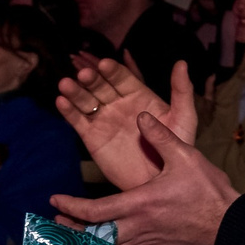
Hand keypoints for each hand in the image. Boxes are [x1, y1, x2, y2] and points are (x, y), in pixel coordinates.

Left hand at [54, 113, 237, 244]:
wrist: (228, 222)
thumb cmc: (207, 189)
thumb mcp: (185, 156)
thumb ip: (160, 136)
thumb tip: (142, 116)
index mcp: (138, 204)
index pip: (94, 211)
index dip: (71, 206)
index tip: (55, 200)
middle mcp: (136, 227)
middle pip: (93, 237)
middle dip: (71, 230)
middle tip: (57, 221)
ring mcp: (145, 243)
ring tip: (75, 237)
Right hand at [55, 58, 198, 191]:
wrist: (158, 182)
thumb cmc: (176, 149)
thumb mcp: (183, 118)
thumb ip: (182, 91)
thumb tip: (182, 62)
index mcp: (139, 95)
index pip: (122, 78)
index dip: (112, 71)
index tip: (104, 64)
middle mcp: (119, 104)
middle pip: (101, 86)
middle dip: (92, 79)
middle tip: (84, 74)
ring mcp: (104, 120)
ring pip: (86, 101)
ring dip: (75, 91)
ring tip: (66, 84)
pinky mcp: (91, 137)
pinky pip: (78, 121)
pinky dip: (68, 111)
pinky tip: (61, 101)